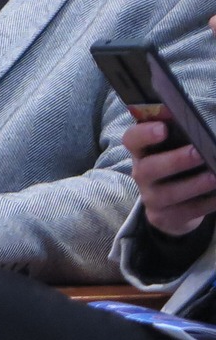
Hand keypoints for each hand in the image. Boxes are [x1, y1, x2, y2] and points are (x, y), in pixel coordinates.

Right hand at [126, 114, 215, 237]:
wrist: (171, 204)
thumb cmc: (176, 167)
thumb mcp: (173, 149)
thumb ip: (179, 134)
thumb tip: (189, 121)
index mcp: (141, 152)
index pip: (131, 140)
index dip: (144, 134)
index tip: (163, 129)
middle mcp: (141, 174)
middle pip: (147, 168)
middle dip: (174, 161)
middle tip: (198, 153)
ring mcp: (151, 198)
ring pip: (168, 194)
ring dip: (193, 185)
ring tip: (214, 177)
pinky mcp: (164, 217)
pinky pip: (185, 211)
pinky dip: (206, 203)